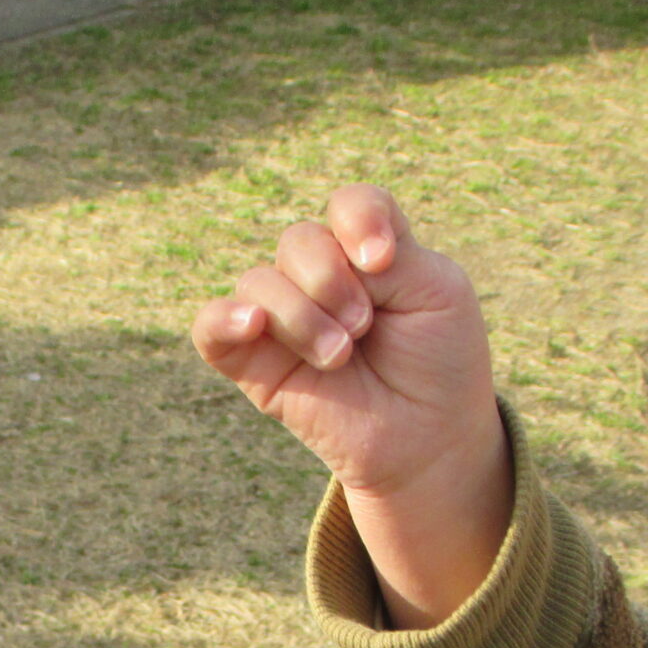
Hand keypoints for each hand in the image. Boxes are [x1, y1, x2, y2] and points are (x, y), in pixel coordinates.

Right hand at [193, 186, 510, 628]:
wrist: (427, 440)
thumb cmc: (437, 362)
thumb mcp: (435, 291)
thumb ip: (389, 250)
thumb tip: (329, 249)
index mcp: (363, 250)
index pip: (347, 206)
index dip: (359, 222)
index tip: (384, 262)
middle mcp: (317, 277)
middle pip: (299, 240)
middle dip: (332, 281)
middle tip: (364, 327)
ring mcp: (280, 319)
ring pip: (259, 282)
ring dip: (303, 316)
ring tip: (340, 356)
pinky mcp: (252, 364)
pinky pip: (210, 327)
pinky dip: (224, 318)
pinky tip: (253, 325)